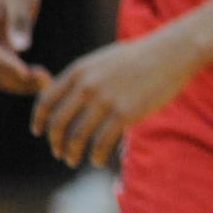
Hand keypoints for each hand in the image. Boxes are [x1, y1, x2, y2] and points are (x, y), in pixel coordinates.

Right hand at [0, 0, 52, 94]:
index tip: (26, 73)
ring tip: (47, 81)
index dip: (6, 63)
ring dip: (20, 82)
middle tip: (46, 81)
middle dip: (17, 78)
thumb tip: (21, 48)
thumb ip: (19, 21)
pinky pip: (5, 70)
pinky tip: (42, 76)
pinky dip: (21, 77)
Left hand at [31, 30, 200, 168]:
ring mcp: (105, 101)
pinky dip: (96, 156)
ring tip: (74, 160)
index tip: (39, 132)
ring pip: (77, 137)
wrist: (172, 52)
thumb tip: (66, 95)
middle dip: (55, 142)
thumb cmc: (141, 55)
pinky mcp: (124, 114)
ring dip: (72, 153)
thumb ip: (83, 76)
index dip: (39, 120)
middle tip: (60, 152)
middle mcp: (87, 86)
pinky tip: (98, 160)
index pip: (45, 100)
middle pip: (58, 124)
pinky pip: (101, 144)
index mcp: (79, 71)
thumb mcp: (104, 59)